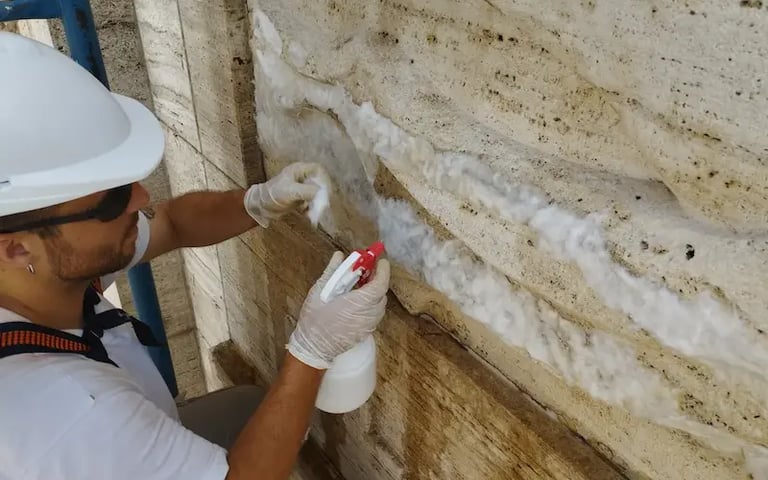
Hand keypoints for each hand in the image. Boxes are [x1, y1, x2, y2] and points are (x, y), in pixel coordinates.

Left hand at [244, 162, 329, 226]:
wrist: (261, 206)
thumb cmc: (273, 194)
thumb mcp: (290, 191)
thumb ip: (307, 191)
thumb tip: (322, 193)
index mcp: (299, 170)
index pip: (318, 170)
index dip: (324, 180)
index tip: (326, 192)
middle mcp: (302, 177)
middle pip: (320, 182)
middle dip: (322, 195)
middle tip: (322, 205)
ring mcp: (302, 188)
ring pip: (317, 193)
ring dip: (318, 203)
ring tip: (315, 213)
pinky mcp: (301, 198)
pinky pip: (312, 202)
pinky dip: (313, 209)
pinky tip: (309, 215)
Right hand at [287, 252, 390, 368]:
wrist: (313, 347)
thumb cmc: (315, 319)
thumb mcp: (319, 291)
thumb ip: (332, 271)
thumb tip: (339, 256)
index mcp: (358, 303)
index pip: (380, 284)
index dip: (383, 271)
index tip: (380, 261)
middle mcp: (367, 315)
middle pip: (381, 293)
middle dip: (377, 280)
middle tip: (367, 270)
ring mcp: (368, 325)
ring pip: (379, 305)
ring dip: (374, 293)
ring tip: (361, 285)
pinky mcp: (365, 332)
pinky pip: (374, 315)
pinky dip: (370, 305)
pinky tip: (357, 302)